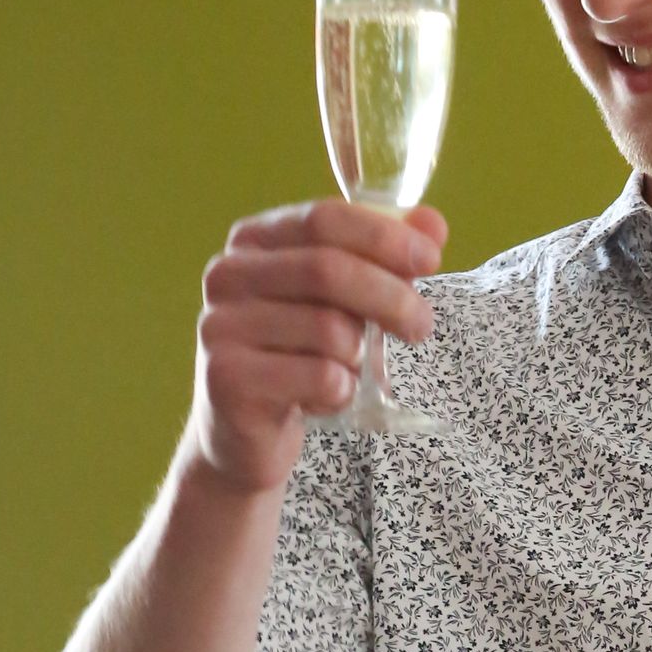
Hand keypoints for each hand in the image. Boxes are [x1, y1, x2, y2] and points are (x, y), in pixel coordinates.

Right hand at [190, 199, 448, 493]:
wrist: (244, 433)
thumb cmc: (298, 355)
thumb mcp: (342, 302)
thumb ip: (384, 258)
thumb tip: (432, 223)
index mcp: (253, 241)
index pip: (324, 218)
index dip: (385, 236)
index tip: (432, 260)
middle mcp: (227, 275)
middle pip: (328, 269)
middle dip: (391, 297)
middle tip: (421, 325)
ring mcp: (219, 326)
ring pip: (329, 330)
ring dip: (360, 356)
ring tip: (348, 371)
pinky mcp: (227, 379)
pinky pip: (319, 378)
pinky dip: (341, 392)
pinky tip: (323, 400)